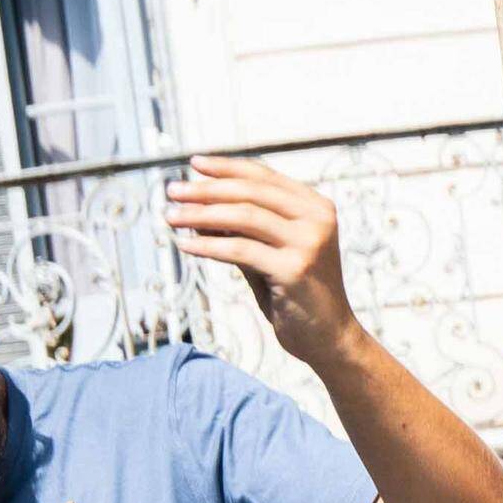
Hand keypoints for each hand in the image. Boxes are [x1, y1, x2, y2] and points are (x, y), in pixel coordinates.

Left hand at [164, 155, 361, 368]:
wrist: (330, 338)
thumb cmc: (297, 296)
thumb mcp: (270, 253)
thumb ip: (244, 230)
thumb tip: (200, 208)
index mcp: (315, 206)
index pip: (263, 176)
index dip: (226, 167)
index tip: (194, 164)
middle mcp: (316, 218)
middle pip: (250, 192)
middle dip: (206, 190)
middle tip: (172, 192)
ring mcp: (308, 243)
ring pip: (243, 216)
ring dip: (201, 215)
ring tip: (172, 217)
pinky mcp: (295, 270)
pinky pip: (240, 250)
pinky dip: (208, 246)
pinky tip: (186, 246)